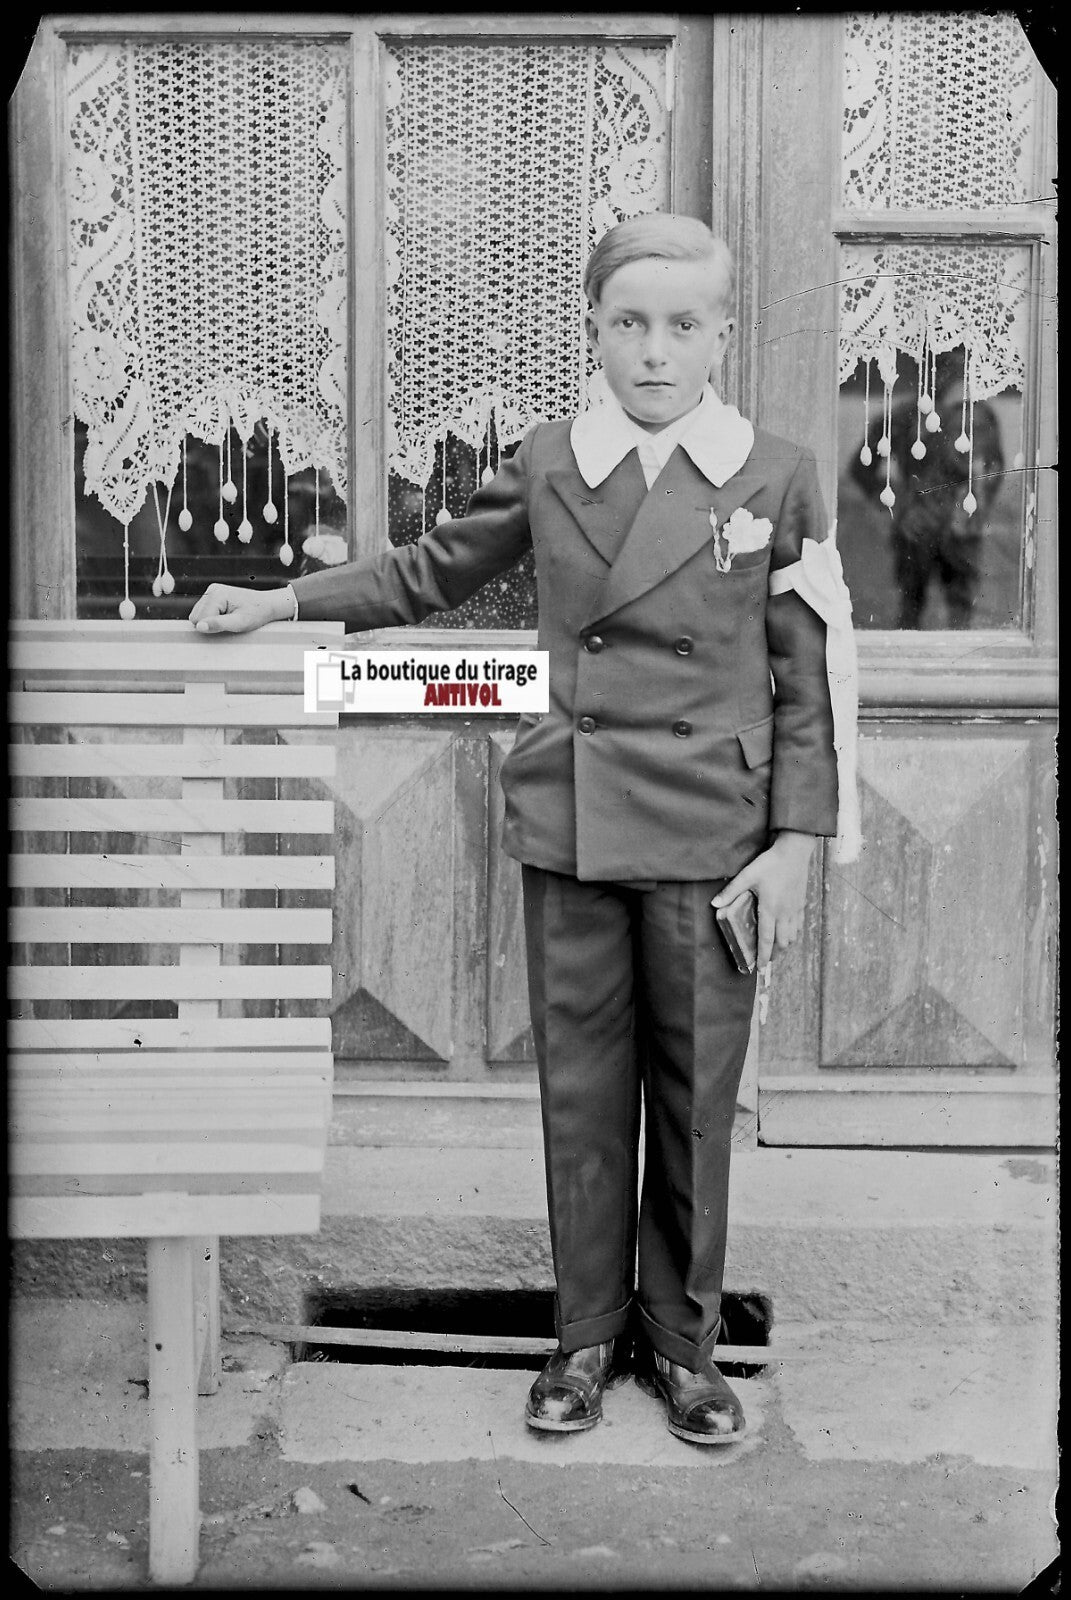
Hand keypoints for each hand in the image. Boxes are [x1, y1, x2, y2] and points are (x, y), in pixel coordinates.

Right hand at [189, 583, 292, 633]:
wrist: (267, 605)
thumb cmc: (256, 614)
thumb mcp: (239, 623)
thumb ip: (219, 625)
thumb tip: (199, 627)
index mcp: (217, 594)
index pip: (199, 619)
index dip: (212, 627)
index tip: (229, 626)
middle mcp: (212, 590)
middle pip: (195, 617)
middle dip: (210, 624)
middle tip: (229, 623)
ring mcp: (211, 591)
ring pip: (197, 615)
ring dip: (211, 621)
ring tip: (229, 619)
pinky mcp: (213, 595)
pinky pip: (203, 611)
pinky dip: (212, 617)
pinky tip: (226, 616)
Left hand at [712, 831, 815, 966]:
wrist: (795, 851)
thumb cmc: (770, 863)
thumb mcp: (747, 875)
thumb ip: (731, 891)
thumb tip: (715, 904)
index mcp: (770, 909)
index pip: (766, 939)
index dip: (763, 956)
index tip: (760, 968)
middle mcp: (785, 913)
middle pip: (782, 943)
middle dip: (774, 954)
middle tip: (765, 960)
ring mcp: (795, 909)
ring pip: (792, 937)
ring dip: (784, 945)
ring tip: (774, 948)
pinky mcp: (801, 904)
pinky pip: (798, 926)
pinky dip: (792, 934)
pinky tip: (786, 933)